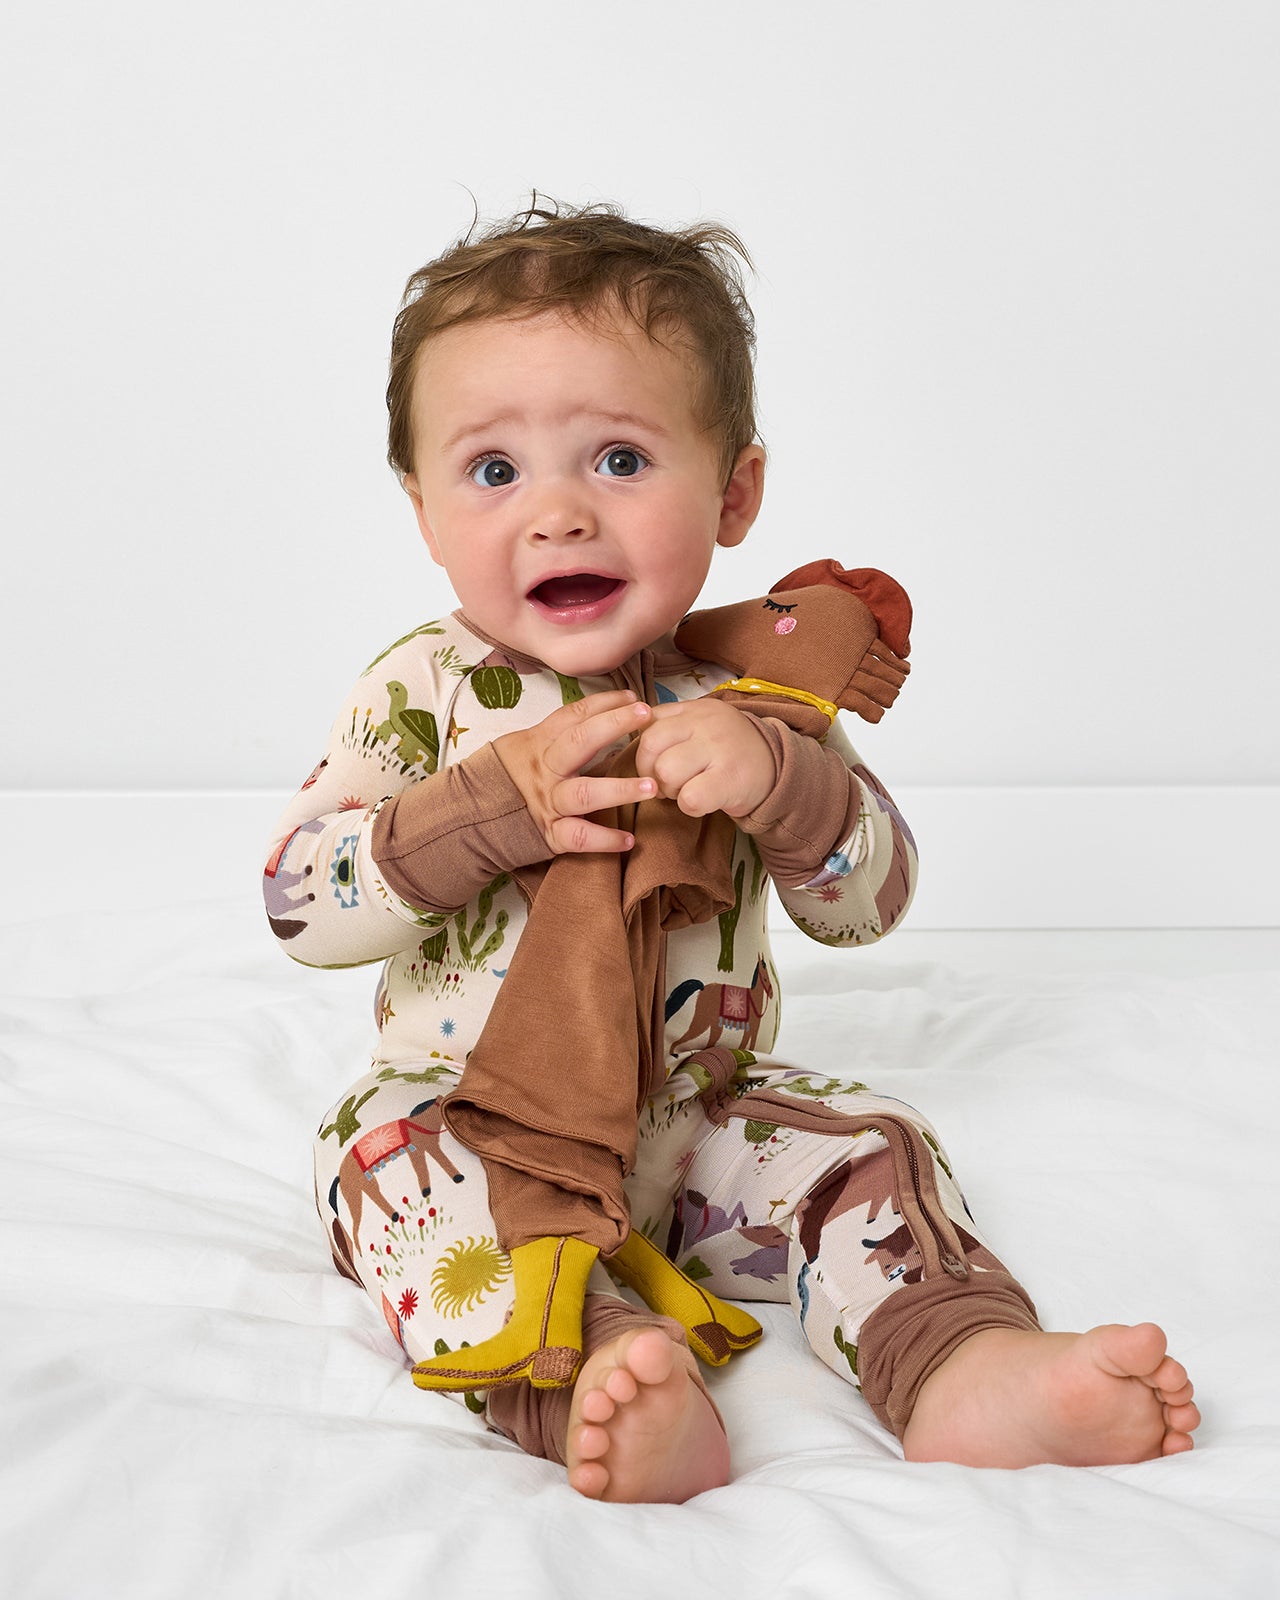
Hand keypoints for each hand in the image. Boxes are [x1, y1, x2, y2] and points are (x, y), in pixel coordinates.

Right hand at [493, 690, 656, 854]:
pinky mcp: (549, 835)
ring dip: (619, 790)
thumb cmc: (505, 780)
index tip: (632, 697)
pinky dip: (604, 840)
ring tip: (652, 786)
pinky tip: (629, 840)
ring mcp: (548, 803)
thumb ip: (555, 736)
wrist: (469, 819)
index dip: (603, 703)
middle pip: (579, 742)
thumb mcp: (522, 747)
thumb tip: (599, 718)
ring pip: (585, 794)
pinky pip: (579, 837)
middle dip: (613, 725)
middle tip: (646, 716)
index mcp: (538, 743)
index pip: (573, 715)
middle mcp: (544, 770)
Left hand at [633, 698, 775, 818]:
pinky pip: (689, 798)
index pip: (647, 724)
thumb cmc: (728, 751)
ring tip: (687, 791)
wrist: (778, 767)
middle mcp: (705, 723)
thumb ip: (669, 725)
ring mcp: (719, 749)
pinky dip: (689, 807)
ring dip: (670, 791)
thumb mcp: (701, 726)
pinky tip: (702, 802)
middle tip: (669, 783)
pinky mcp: (730, 779)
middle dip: (651, 772)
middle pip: (650, 747)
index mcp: (694, 709)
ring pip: (666, 772)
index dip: (644, 752)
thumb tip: (630, 733)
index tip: (658, 765)